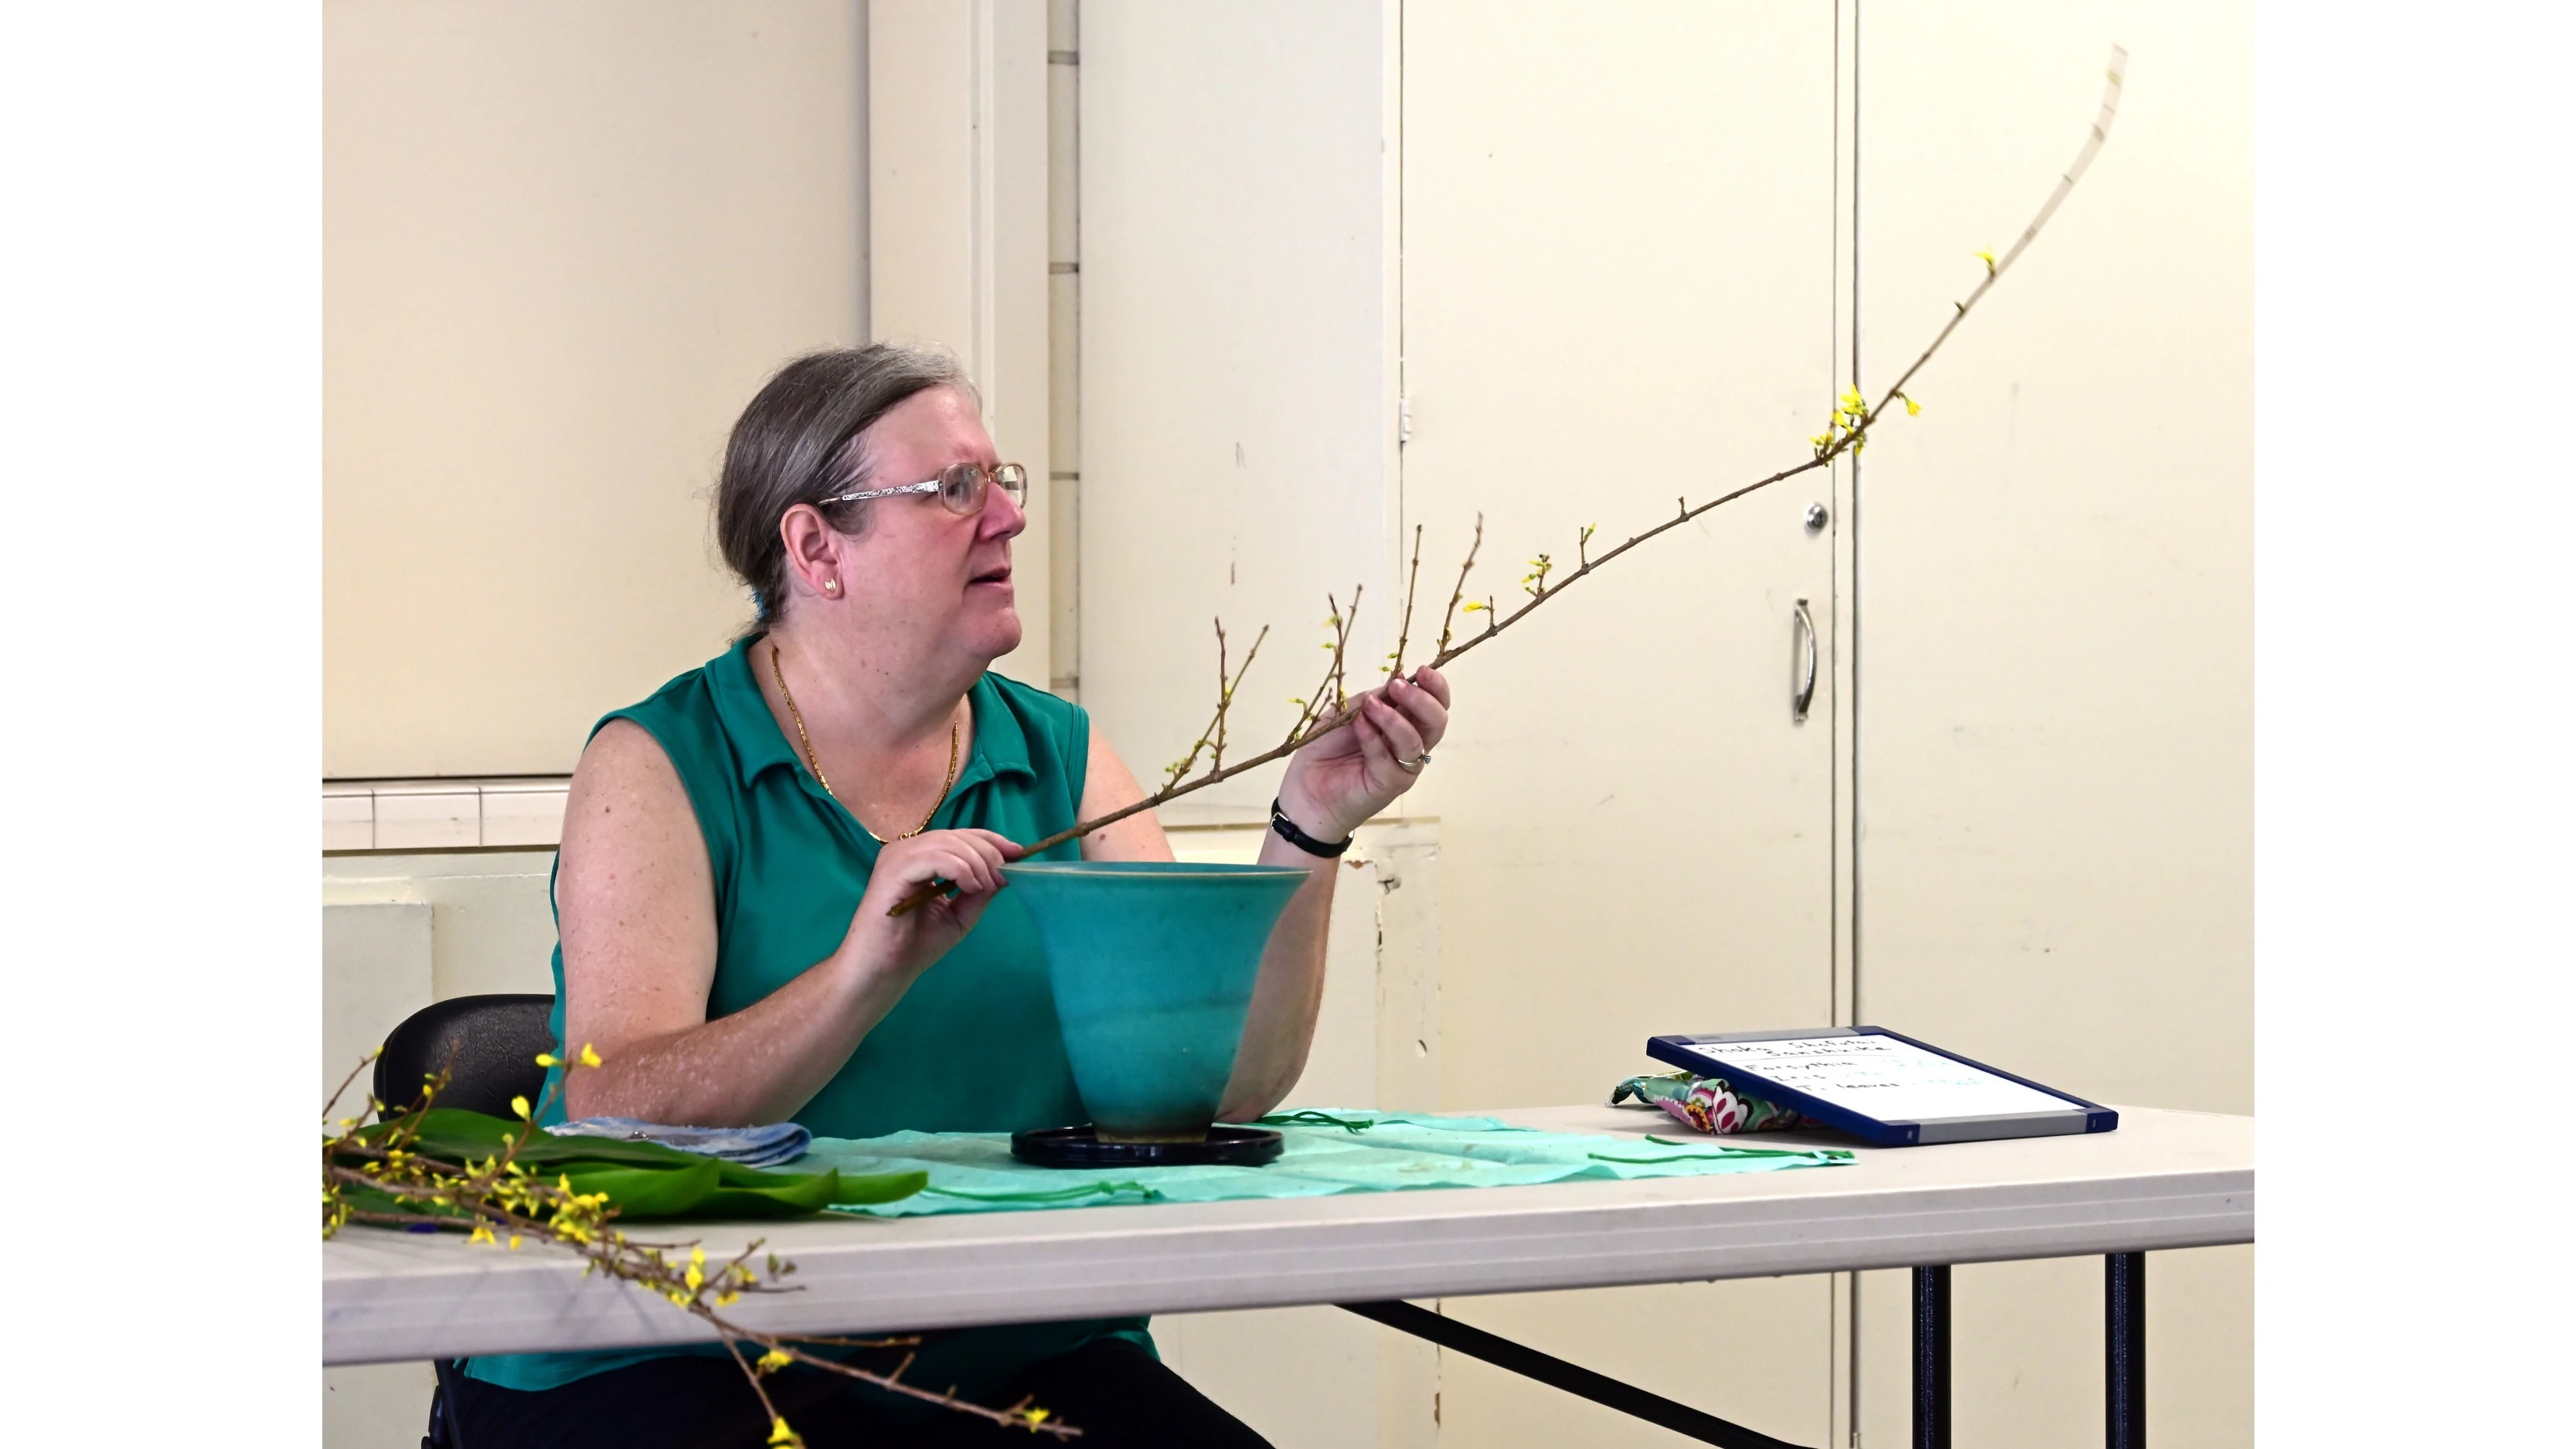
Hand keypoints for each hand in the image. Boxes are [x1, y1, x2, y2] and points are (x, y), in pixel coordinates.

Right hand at [836, 828, 1022, 984]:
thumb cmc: (915, 946)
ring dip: (977, 863)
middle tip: (1004, 876)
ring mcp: (897, 857)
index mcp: (918, 857)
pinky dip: (960, 869)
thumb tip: (1006, 869)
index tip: (1018, 853)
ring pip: (948, 843)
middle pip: (957, 835)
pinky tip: (970, 886)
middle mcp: (906, 850)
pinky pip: (935, 858)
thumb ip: (979, 891)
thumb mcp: (959, 915)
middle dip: (988, 852)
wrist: (883, 971)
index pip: (959, 836)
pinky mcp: (893, 870)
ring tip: (986, 887)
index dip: (990, 840)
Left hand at [1277, 666, 1450, 840]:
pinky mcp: (1388, 786)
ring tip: (1371, 705)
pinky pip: (1387, 760)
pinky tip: (1359, 725)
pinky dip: (1373, 738)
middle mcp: (1410, 746)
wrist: (1304, 789)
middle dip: (1422, 700)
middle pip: (1436, 722)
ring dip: (1394, 718)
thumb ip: (1371, 700)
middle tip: (1398, 686)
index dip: (1435, 687)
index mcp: (1405, 724)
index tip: (1421, 670)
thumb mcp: (1346, 713)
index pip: (1435, 705)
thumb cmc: (1326, 749)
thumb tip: (1398, 679)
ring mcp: (1402, 768)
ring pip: (1415, 742)